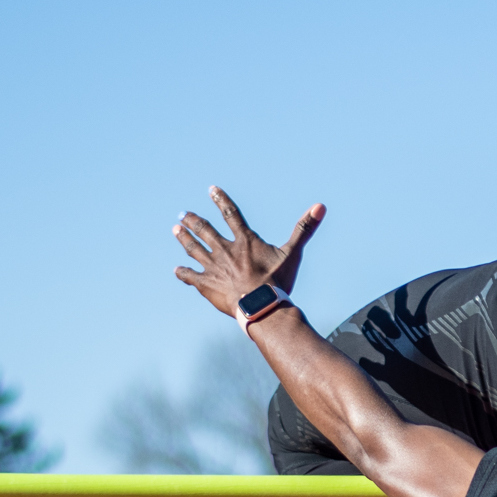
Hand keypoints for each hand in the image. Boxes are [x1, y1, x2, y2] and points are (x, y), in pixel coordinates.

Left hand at [172, 187, 325, 317]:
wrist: (260, 306)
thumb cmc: (277, 281)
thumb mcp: (293, 253)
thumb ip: (304, 228)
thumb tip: (320, 206)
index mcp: (244, 241)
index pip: (231, 214)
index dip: (221, 200)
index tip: (211, 189)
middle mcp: (225, 250)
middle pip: (205, 231)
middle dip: (193, 221)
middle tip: (183, 214)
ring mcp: (213, 267)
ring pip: (194, 249)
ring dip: (184, 239)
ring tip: (176, 230)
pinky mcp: (207, 285)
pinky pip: (191, 277)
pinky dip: (183, 273)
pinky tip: (177, 270)